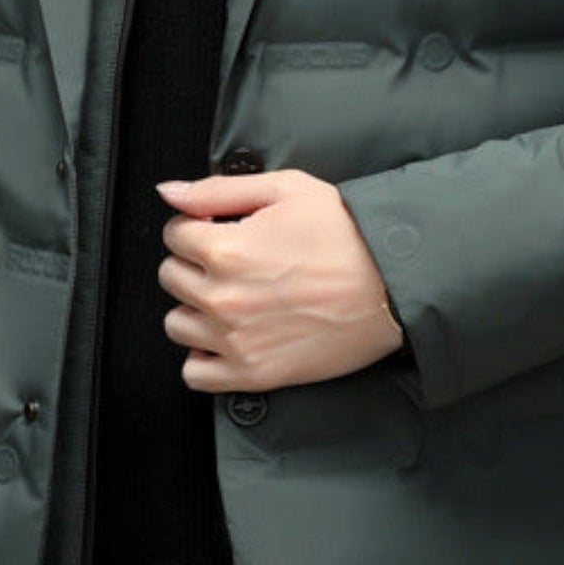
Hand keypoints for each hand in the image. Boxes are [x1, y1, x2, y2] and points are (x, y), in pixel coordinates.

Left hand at [154, 168, 404, 392]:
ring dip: (194, 308)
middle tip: (230, 261)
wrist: (394, 284)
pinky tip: (226, 337)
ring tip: (229, 297)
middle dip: (194, 262)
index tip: (219, 229)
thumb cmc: (348, 234)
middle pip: (171, 277)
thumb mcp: (286, 190)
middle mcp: (223, 298)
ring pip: (177, 324)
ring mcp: (236, 340)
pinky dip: (203, 357)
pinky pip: (195, 374)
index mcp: (227, 249)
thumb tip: (169, 192)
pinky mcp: (255, 373)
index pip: (175, 234)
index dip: (197, 226)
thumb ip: (218, 190)